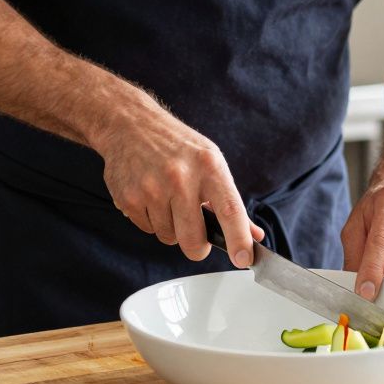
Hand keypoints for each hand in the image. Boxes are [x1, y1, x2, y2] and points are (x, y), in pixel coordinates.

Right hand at [94, 106, 263, 266]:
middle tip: (196, 236)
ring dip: (171, 228)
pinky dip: (152, 220)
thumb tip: (254, 236)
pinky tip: (151, 197)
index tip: (243, 259)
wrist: (131, 125)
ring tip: (167, 200)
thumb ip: (231, 203)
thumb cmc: (177, 146)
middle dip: (196, 247)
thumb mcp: (212, 163)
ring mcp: (152, 188)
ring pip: (168, 237)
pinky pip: (147, 230)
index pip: (230, 212)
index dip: (239, 240)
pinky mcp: (129, 198)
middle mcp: (180, 177)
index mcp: (209, 167)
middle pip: (193, 240)